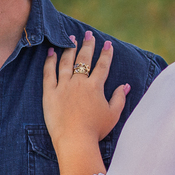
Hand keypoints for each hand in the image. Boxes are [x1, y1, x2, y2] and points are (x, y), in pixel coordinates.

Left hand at [42, 32, 130, 152]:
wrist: (75, 140)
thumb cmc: (95, 130)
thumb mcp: (113, 115)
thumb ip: (119, 98)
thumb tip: (125, 86)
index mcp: (95, 87)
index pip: (102, 65)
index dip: (106, 54)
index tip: (108, 44)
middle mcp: (79, 82)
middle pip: (84, 59)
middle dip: (88, 45)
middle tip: (88, 34)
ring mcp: (63, 86)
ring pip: (66, 62)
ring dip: (69, 48)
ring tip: (71, 39)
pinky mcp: (49, 93)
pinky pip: (49, 73)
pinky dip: (49, 61)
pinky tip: (51, 52)